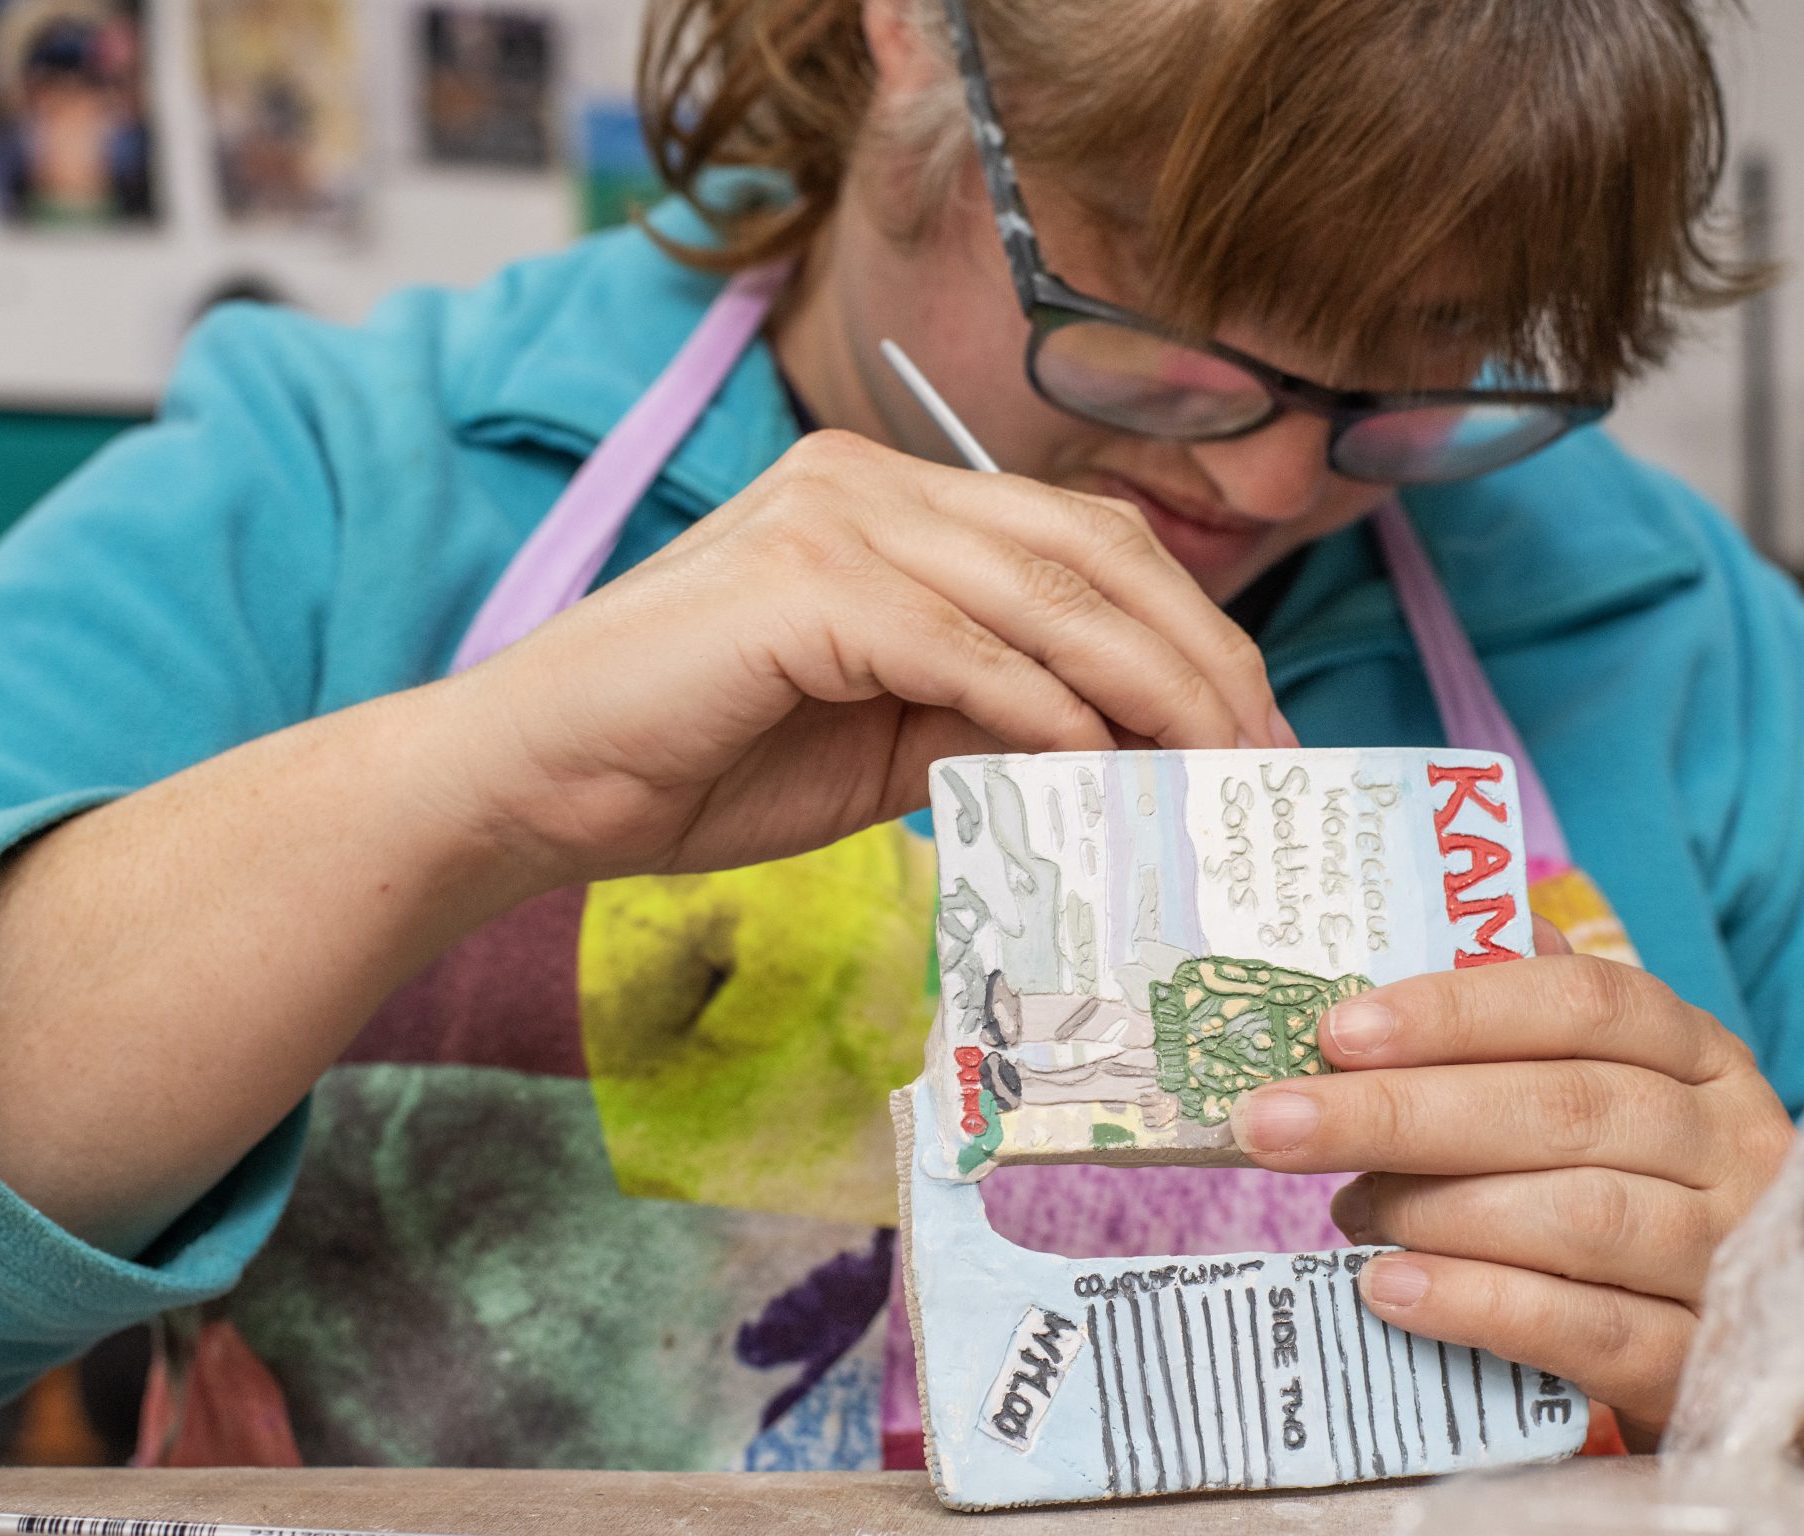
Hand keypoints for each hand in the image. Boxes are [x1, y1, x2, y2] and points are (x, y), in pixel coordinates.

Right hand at [431, 430, 1289, 885]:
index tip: (1256, 736)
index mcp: (893, 499)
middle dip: (1202, 661)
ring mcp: (834, 518)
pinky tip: (1097, 771)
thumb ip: (996, 718)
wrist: (535, 787)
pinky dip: (1043, 711)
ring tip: (1213, 775)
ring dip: (1150, 691)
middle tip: (1268, 762)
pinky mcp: (802, 583)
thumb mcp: (887, 740)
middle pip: (1093, 553)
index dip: (1191, 634)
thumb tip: (1131, 751)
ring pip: (1048, 593)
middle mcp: (870, 480)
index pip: (1087, 546)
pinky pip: (964, 647)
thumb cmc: (701, 762)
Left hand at [1227, 926, 1794, 1448]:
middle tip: (1272, 1124)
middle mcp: (1734, 1146)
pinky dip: (1478, 1305)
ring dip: (1436, 1211)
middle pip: (1564, 1109)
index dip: (1456, 1010)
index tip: (1335, 1030)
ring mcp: (1732, 1258)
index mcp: (1702, 1056)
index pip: (1586, 1002)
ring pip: (1580, 1216)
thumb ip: (1525, 1030)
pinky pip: (1589, 1330)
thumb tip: (1413, 940)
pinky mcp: (1707, 1363)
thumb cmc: (1641, 1199)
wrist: (1760, 1366)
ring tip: (1344, 1213)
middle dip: (1401, 1112)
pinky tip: (1390, 1291)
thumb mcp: (1608, 1102)